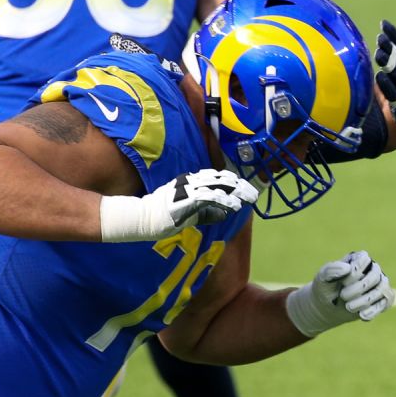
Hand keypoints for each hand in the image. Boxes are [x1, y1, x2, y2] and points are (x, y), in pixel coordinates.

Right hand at [99, 169, 257, 241]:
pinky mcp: (185, 199)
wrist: (141, 218)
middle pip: (221, 180)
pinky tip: (235, 205)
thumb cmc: (162, 216)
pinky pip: (208, 197)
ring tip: (250, 198)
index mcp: (191, 181)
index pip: (217, 178)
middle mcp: (190, 182)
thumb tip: (223, 214)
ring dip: (236, 192)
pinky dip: (223, 201)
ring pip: (218, 186)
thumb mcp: (188, 213)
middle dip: (240, 186)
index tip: (247, 189)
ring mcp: (187, 189)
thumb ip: (205, 212)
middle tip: (254, 193)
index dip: (234, 182)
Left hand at [286, 250, 394, 336]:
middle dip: (359, 288)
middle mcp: (372, 269)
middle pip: (375, 276)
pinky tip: (362, 316)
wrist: (327, 307)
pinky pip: (386, 302)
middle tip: (343, 296)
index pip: (364, 260)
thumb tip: (347, 268)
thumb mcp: (322, 278)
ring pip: (382, 290)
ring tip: (349, 308)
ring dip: (365, 301)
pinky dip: (375, 310)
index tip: (342, 282)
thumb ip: (331, 270)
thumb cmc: (326, 288)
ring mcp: (380, 284)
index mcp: (358, 259)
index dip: (354, 272)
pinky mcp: (383, 299)